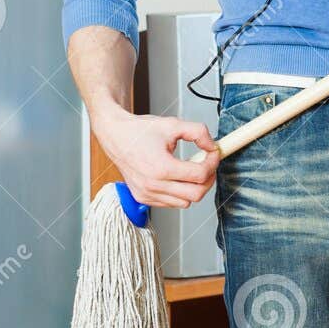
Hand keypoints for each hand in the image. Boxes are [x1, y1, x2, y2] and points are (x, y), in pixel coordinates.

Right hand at [94, 108, 219, 209]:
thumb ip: (198, 132)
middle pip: (196, 194)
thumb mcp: (173, 124)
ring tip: (191, 169)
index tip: (213, 153)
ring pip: (185, 202)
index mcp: (161, 167)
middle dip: (208, 179)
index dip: (212, 163)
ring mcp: (147, 194)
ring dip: (194, 187)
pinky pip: (171, 203)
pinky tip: (177, 177)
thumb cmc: (140, 131)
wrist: (115, 136)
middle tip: (208, 165)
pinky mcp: (143, 198)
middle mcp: (153, 185)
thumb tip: (212, 147)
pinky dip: (179, 193)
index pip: (200, 174)